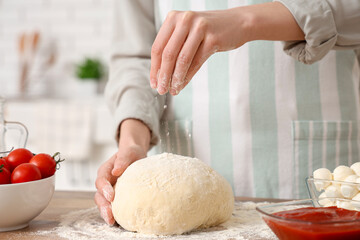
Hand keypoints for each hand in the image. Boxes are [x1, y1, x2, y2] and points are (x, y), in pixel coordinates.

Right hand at [94, 119, 150, 224]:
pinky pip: (113, 206)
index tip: (111, 196)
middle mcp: (105, 182)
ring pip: (104, 203)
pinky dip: (115, 213)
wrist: (136, 156)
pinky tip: (120, 221)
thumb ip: (122, 159)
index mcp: (105, 171)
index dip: (104, 189)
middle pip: (99, 196)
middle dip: (103, 206)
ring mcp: (109, 191)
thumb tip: (116, 170)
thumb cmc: (131, 153)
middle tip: (110, 214)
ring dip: (106, 212)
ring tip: (112, 221)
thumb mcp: (129, 152)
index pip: (101, 181)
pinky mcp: (117, 197)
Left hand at [150, 2, 303, 95]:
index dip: (154, 68)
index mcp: (173, 17)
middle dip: (163, 75)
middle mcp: (184, 19)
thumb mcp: (187, 33)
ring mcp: (199, 28)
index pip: (158, 47)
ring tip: (173, 90)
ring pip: (182, 59)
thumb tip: (159, 75)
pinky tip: (183, 85)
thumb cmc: (208, 31)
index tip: (154, 83)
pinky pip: (196, 62)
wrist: (238, 23)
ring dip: (175, 78)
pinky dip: (188, 76)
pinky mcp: (213, 38)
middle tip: (161, 90)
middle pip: (167, 54)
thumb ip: (173, 47)